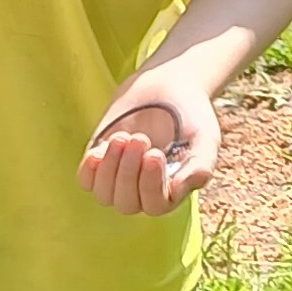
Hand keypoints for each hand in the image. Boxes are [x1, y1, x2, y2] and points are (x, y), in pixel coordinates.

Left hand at [79, 69, 222, 214]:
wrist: (170, 85)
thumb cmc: (191, 115)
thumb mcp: (205, 139)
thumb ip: (200, 167)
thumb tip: (177, 190)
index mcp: (170, 192)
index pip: (155, 206)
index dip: (150, 186)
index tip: (155, 154)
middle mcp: (142, 191)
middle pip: (127, 204)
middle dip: (129, 173)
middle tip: (140, 138)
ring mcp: (119, 178)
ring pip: (105, 195)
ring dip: (111, 168)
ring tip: (124, 136)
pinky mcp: (100, 161)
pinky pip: (86, 180)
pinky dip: (92, 168)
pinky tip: (105, 146)